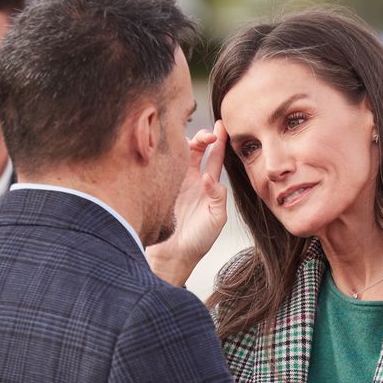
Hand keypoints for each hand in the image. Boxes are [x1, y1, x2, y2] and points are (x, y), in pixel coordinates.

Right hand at [146, 120, 227, 285]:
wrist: (173, 255)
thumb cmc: (198, 241)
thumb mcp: (216, 219)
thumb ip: (218, 197)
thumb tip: (210, 178)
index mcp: (208, 186)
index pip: (215, 158)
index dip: (219, 142)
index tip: (223, 127)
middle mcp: (191, 180)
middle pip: (196, 149)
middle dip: (203, 137)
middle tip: (208, 134)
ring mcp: (174, 181)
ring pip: (178, 153)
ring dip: (185, 142)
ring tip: (193, 140)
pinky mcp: (158, 185)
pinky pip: (162, 164)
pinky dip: (166, 153)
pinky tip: (170, 147)